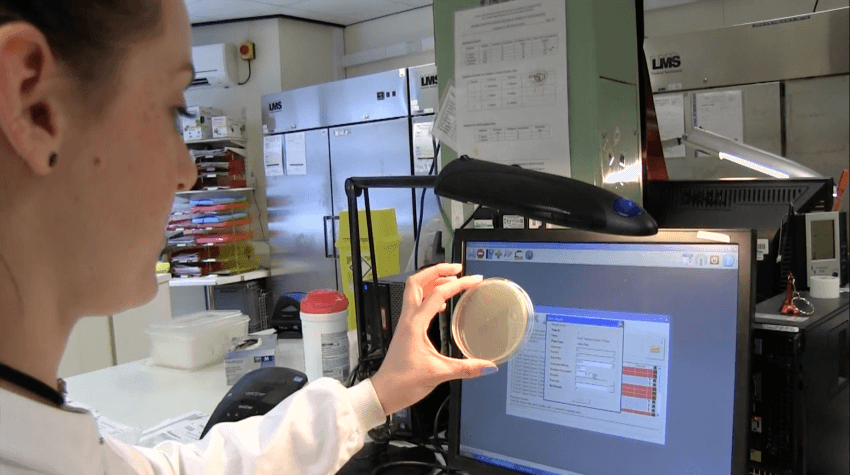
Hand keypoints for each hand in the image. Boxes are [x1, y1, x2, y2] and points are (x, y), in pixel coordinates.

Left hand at [369, 263, 496, 415]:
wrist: (383, 393)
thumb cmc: (403, 383)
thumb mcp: (438, 374)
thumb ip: (466, 369)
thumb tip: (488, 365)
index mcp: (415, 324)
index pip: (438, 294)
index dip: (458, 284)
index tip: (474, 280)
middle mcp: (408, 319)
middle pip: (418, 282)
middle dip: (438, 270)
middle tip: (457, 268)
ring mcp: (406, 324)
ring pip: (415, 291)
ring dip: (432, 281)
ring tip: (451, 279)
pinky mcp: (406, 331)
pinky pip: (416, 304)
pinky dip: (429, 296)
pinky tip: (440, 304)